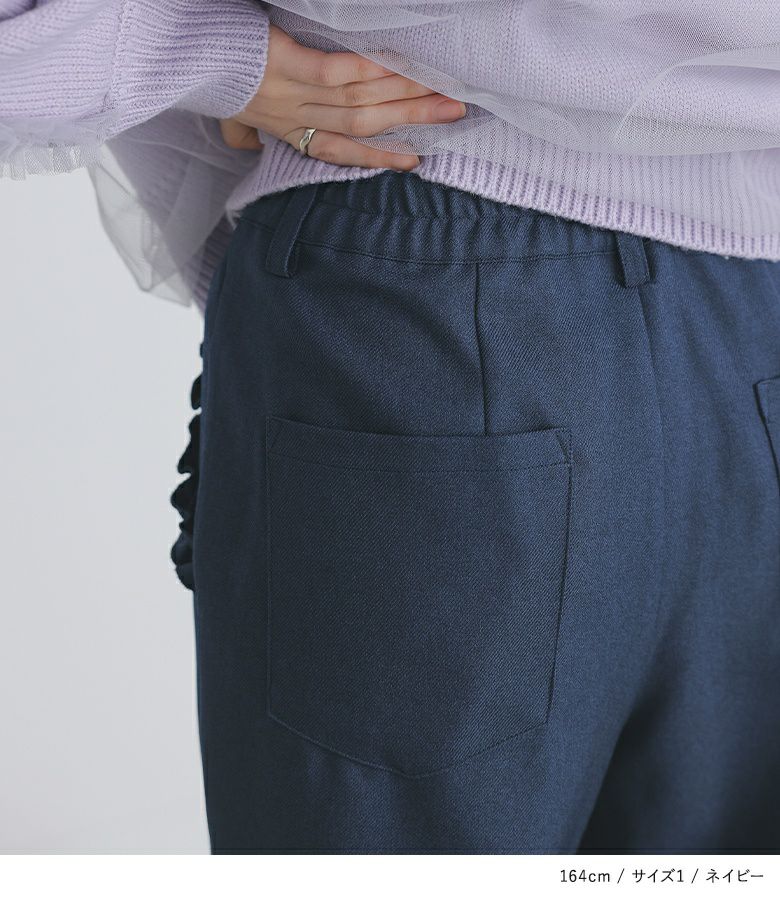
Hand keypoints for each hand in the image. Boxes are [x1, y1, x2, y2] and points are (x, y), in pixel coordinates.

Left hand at [219, 24, 465, 169]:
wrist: (178, 58)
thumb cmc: (209, 84)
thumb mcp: (225, 118)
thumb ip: (242, 132)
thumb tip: (247, 144)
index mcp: (286, 132)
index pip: (339, 152)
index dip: (378, 158)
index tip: (414, 161)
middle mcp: (295, 118)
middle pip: (362, 127)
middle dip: (411, 122)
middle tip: (455, 115)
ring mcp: (292, 92)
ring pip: (359, 103)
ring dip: (405, 98)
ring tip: (443, 92)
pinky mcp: (285, 63)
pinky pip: (336, 73)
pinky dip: (370, 72)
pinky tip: (400, 67)